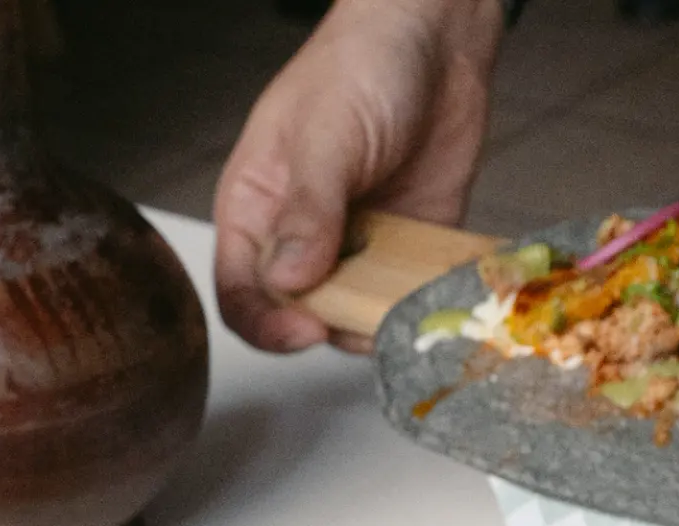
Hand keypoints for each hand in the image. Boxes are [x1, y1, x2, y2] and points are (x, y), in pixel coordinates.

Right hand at [212, 0, 506, 353]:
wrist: (436, 39)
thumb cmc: (360, 65)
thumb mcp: (325, 136)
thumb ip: (307, 211)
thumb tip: (287, 281)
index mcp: (257, 210)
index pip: (242, 292)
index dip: (267, 323)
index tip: (306, 331)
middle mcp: (302, 236)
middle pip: (299, 314)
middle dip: (328, 327)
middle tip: (361, 316)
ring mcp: (356, 245)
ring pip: (355, 314)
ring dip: (377, 322)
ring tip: (403, 309)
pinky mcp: (407, 247)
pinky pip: (406, 296)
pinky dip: (418, 306)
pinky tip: (432, 297)